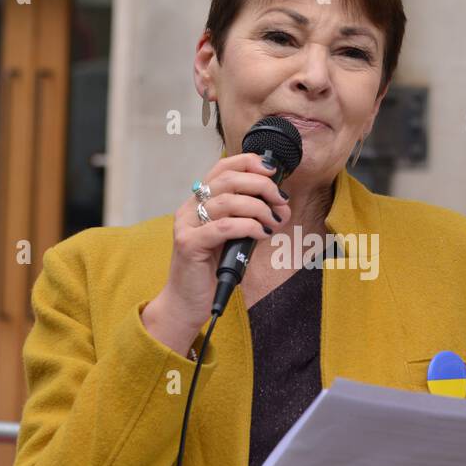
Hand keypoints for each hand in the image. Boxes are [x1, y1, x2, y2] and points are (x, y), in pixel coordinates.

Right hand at [142, 153, 291, 351]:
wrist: (187, 303)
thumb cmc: (211, 271)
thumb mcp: (234, 238)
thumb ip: (250, 218)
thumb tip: (280, 205)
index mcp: (198, 202)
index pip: (221, 168)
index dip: (248, 163)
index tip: (272, 170)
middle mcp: (189, 209)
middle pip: (226, 180)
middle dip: (260, 185)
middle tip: (280, 199)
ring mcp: (186, 225)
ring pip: (226, 202)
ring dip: (258, 208)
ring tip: (273, 221)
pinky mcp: (188, 244)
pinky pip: (223, 227)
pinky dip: (247, 226)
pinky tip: (261, 233)